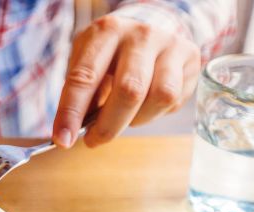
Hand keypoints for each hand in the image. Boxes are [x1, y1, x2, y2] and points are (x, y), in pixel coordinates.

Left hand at [53, 15, 200, 147]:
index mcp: (105, 32)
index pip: (85, 77)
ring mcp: (169, 44)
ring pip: (159, 97)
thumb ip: (80, 94)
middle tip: (94, 141)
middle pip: (129, 91)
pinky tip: (145, 106)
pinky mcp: (190, 58)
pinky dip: (155, 114)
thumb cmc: (110, 54)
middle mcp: (140, 34)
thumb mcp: (88, 62)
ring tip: (125, 117)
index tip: (63, 140)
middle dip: (108, 126)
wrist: (149, 29)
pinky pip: (174, 100)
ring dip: (137, 120)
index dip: (72, 112)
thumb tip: (70, 133)